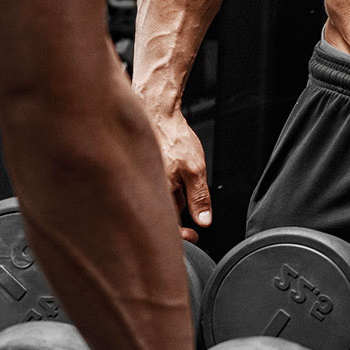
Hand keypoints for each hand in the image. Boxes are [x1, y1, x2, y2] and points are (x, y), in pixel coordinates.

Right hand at [147, 110, 212, 242]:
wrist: (158, 114)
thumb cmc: (173, 138)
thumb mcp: (195, 170)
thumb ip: (199, 198)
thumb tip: (203, 221)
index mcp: (158, 193)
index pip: (168, 226)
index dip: (183, 235)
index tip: (194, 235)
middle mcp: (146, 190)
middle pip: (165, 213)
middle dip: (180, 209)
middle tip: (190, 195)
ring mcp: (145, 181)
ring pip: (163, 199)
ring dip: (175, 195)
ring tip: (183, 173)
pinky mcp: (146, 173)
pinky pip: (159, 187)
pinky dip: (169, 184)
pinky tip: (174, 169)